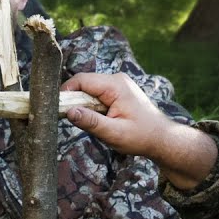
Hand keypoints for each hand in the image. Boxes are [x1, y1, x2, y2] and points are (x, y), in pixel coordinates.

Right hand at [63, 73, 217, 190]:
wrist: (162, 138)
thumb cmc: (141, 136)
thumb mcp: (113, 133)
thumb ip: (90, 122)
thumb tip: (69, 112)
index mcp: (115, 85)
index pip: (81, 80)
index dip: (65, 93)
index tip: (56, 109)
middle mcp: (116, 79)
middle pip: (83, 83)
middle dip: (74, 100)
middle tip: (70, 120)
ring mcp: (118, 84)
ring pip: (89, 89)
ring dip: (83, 105)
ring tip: (88, 122)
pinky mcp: (118, 91)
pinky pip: (96, 94)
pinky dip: (91, 106)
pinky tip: (98, 119)